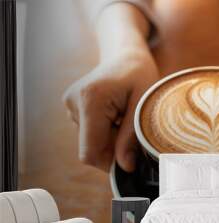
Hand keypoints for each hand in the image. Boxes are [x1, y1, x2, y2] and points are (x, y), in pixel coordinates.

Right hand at [63, 51, 158, 171]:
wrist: (126, 55)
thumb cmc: (140, 75)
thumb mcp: (143, 105)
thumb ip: (131, 137)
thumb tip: (125, 167)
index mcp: (91, 100)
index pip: (90, 152)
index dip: (110, 162)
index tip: (130, 157)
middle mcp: (74, 102)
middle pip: (90, 149)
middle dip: (113, 149)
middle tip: (132, 131)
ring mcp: (70, 104)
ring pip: (90, 141)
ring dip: (111, 138)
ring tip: (124, 117)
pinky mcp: (72, 107)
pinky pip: (89, 132)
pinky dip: (105, 131)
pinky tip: (116, 114)